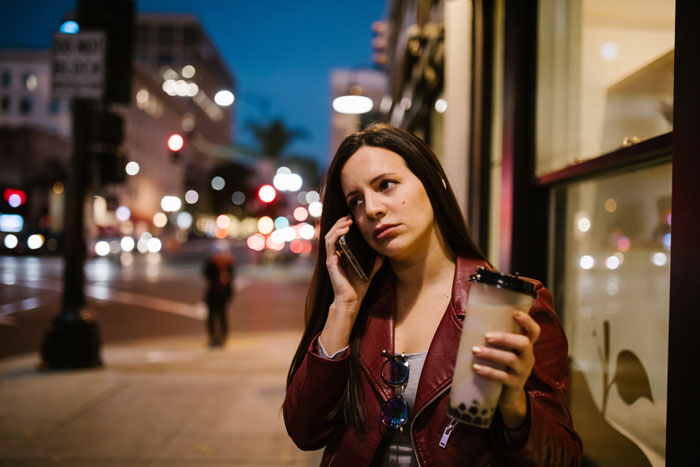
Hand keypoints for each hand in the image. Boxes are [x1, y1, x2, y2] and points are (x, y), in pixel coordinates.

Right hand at [320, 216, 383, 353]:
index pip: (340, 235)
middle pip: (333, 232)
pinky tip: (345, 229)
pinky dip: (336, 234)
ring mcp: (331, 258)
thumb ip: (376, 259)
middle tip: (350, 216)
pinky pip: (330, 244)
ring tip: (348, 221)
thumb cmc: (359, 286)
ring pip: (329, 235)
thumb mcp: (371, 268)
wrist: (352, 299)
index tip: (353, 218)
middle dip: (341, 222)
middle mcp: (335, 254)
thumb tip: (383, 250)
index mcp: (342, 254)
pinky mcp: (330, 261)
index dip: (344, 225)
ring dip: (338, 226)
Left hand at [471, 310, 540, 427]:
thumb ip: (496, 340)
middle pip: (524, 343)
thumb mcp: (504, 353)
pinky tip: (476, 368)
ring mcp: (523, 372)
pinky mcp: (515, 385)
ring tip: (475, 350)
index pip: (534, 332)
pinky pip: (503, 377)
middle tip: (486, 336)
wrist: (508, 397)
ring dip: (491, 354)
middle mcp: (528, 357)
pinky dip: (488, 371)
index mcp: (526, 347)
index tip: (515, 313)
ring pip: (510, 359)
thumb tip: (470, 322)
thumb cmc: (502, 367)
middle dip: (505, 338)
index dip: (528, 321)